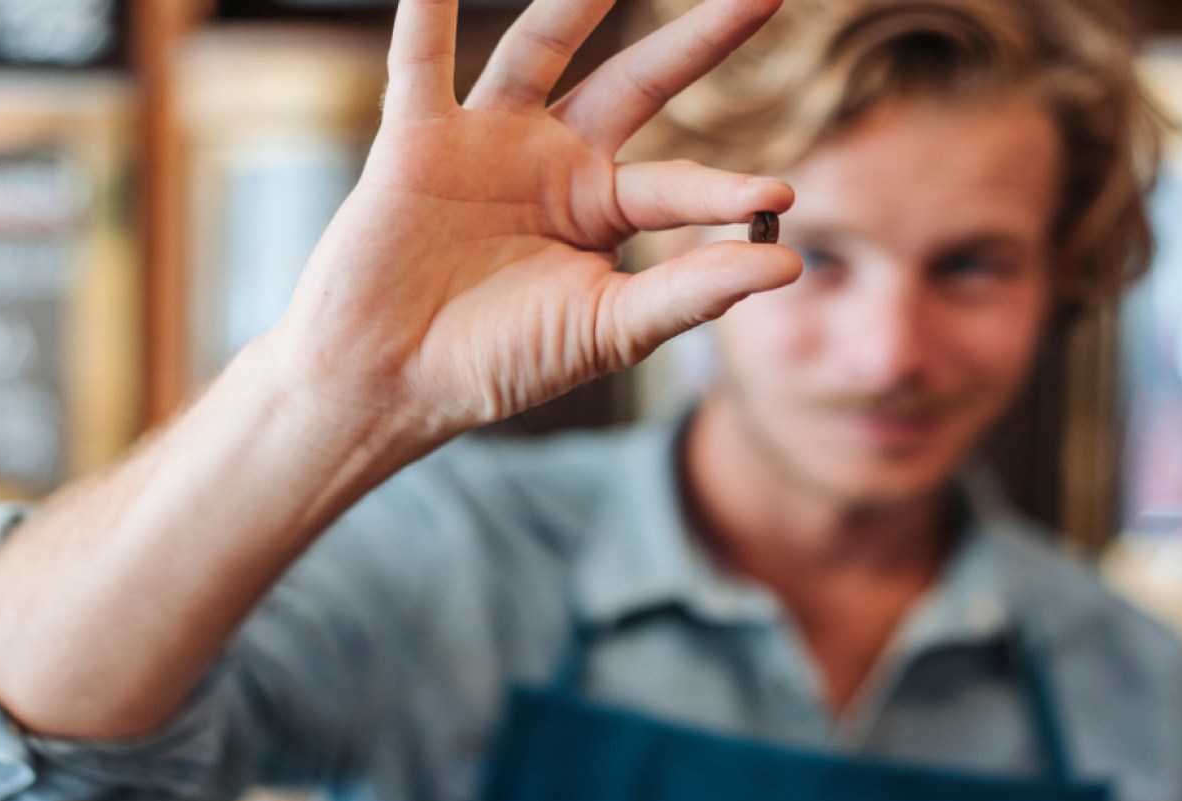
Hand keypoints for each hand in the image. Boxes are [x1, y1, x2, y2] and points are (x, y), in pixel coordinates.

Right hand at [264, 0, 801, 470]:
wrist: (391, 382)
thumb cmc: (499, 362)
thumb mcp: (608, 328)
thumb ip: (691, 292)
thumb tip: (789, 265)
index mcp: (601, 209)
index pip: (677, 185)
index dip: (725, 191)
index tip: (780, 195)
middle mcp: (552, 161)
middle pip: (637, 83)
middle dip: (698, 39)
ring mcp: (486, 141)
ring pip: (540, 48)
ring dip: (578, 2)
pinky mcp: (416, 138)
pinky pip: (422, 62)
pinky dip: (427, 14)